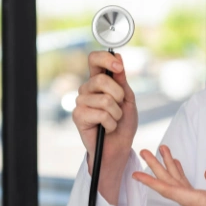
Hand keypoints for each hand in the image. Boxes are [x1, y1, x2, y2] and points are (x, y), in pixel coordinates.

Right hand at [73, 50, 138, 203]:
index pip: (94, 59)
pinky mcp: (78, 116)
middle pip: (101, 80)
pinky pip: (101, 114)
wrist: (118, 147)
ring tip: (114, 120)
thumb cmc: (123, 123)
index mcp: (98, 81)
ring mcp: (81, 102)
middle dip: (118, 94)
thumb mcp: (128, 99)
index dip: (105, 59)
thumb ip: (122, 80)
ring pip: (104, 100)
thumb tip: (118, 58)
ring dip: (116, 113)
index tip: (119, 66)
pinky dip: (111, 123)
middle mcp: (87, 89)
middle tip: (120, 106)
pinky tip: (107, 128)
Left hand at [132, 145, 205, 205]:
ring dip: (168, 169)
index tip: (136, 174)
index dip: (152, 181)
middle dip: (155, 168)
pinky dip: (179, 176)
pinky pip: (186, 189)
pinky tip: (177, 167)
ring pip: (177, 186)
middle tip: (144, 152)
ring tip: (161, 152)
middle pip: (169, 185)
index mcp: (201, 204)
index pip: (171, 190)